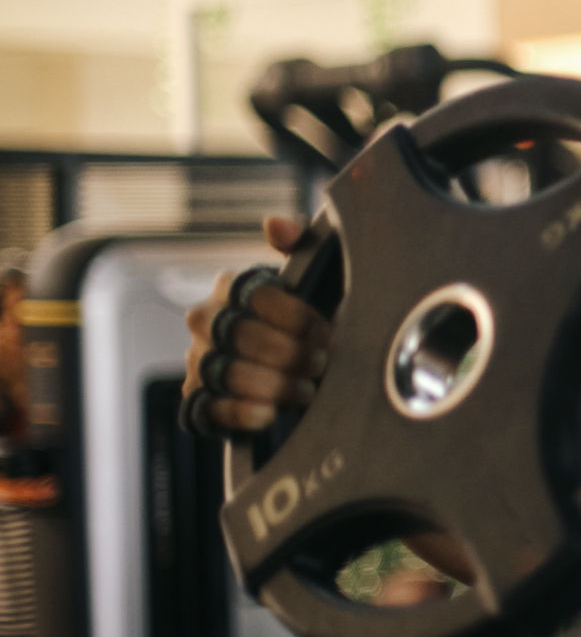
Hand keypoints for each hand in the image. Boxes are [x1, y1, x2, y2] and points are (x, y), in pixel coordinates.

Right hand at [182, 216, 330, 432]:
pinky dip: (241, 412)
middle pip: (239, 335)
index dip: (295, 317)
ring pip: (226, 372)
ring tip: (306, 390)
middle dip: (288, 352)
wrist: (304, 369)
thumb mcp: (314, 281)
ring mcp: (198, 360)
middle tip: (320, 363)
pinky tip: (270, 413)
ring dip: (273, 385)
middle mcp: (206, 321)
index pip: (255, 296)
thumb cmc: (309, 321)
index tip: (326, 331)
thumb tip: (274, 224)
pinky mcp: (198, 399)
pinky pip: (209, 409)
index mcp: (233, 287)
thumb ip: (299, 248)